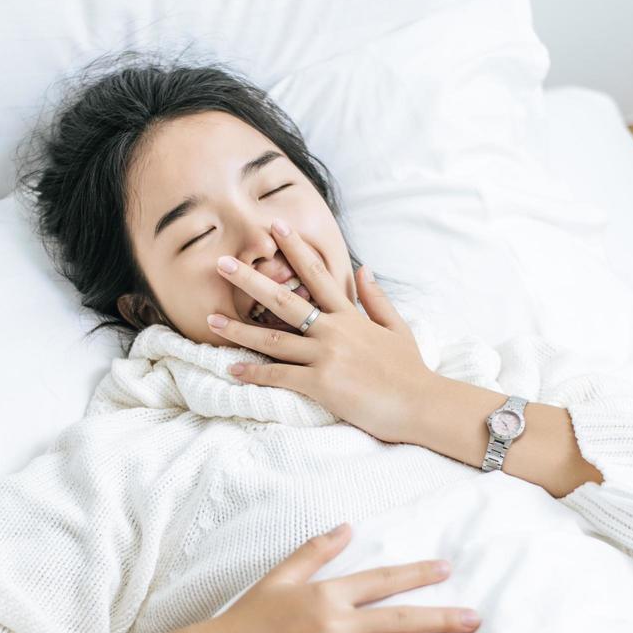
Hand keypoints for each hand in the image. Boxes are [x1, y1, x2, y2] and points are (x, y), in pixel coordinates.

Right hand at [195, 522, 479, 632]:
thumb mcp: (279, 578)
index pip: (381, 581)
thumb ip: (314, 552)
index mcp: (326, 594)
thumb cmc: (245, 619)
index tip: (446, 571)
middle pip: (399, 618)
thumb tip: (346, 527)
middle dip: (441, 618)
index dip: (416, 575)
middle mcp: (334, 623)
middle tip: (475, 619)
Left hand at [207, 221, 435, 443]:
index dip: (294, 249)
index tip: (274, 228)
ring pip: (273, 340)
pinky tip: (232, 369)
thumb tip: (365, 268)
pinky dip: (254, 373)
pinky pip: (280, 376)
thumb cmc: (410, 371)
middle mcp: (334, 330)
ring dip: (239, 330)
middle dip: (250, 281)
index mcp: (350, 315)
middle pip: (284, 301)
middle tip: (223, 265)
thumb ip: (377, 298)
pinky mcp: (322, 384)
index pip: (317, 275)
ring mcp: (326, 356)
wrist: (422, 404)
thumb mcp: (397, 328)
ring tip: (210, 321)